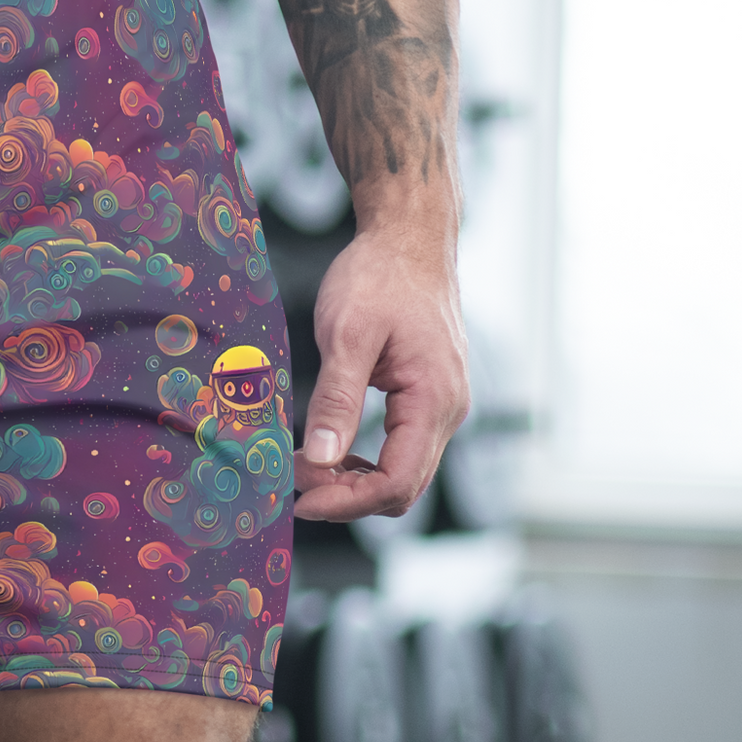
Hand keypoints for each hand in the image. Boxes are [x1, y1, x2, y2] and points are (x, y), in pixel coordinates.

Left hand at [292, 221, 467, 522]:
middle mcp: (448, 410)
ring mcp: (442, 405)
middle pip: (403, 488)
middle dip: (346, 496)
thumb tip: (321, 458)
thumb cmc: (380, 277)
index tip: (300, 498)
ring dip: (353, 482)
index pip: (398, 482)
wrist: (408, 239)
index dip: (347, 502)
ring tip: (304, 466)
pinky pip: (401, 449)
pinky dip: (364, 461)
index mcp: (434, 399)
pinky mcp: (428, 398)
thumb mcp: (347, 335)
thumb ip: (337, 400)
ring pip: (403, 473)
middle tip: (293, 481)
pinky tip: (328, 450)